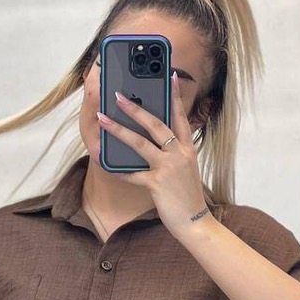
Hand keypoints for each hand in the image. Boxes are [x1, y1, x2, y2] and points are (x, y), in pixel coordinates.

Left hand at [94, 71, 213, 238]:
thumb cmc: (188, 197)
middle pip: (157, 124)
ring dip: (119, 129)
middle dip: (136, 108)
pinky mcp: (157, 184)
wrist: (196, 223)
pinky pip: (133, 174)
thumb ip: (175, 153)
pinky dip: (118, 169)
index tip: (169, 75)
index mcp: (187, 149)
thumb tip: (156, 140)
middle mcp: (179, 155)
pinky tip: (104, 162)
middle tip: (118, 95)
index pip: (181, 117)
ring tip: (102, 117)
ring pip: (141, 143)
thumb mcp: (186, 170)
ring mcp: (168, 169)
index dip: (175, 95)